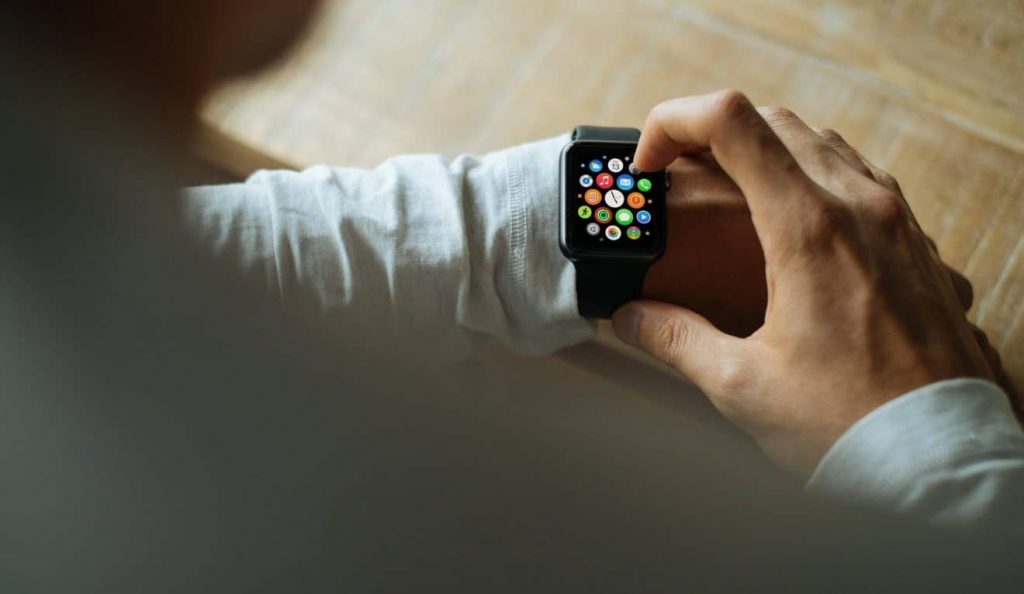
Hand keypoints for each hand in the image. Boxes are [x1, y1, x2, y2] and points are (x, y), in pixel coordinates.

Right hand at [612, 90, 999, 477]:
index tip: (650, 166)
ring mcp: (897, 220)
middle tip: (678, 177)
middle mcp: (860, 205)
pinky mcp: (917, 243)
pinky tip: (793, 224)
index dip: (673, 124)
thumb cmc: (847, 423)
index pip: (731, 122)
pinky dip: (812, 177)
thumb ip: (676, 339)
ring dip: (765, 151)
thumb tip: (631, 318)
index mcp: (808, 228)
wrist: (937, 457)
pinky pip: (861, 177)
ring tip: (729, 195)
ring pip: (822, 142)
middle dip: (711, 134)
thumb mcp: (741, 385)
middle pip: (774, 121)